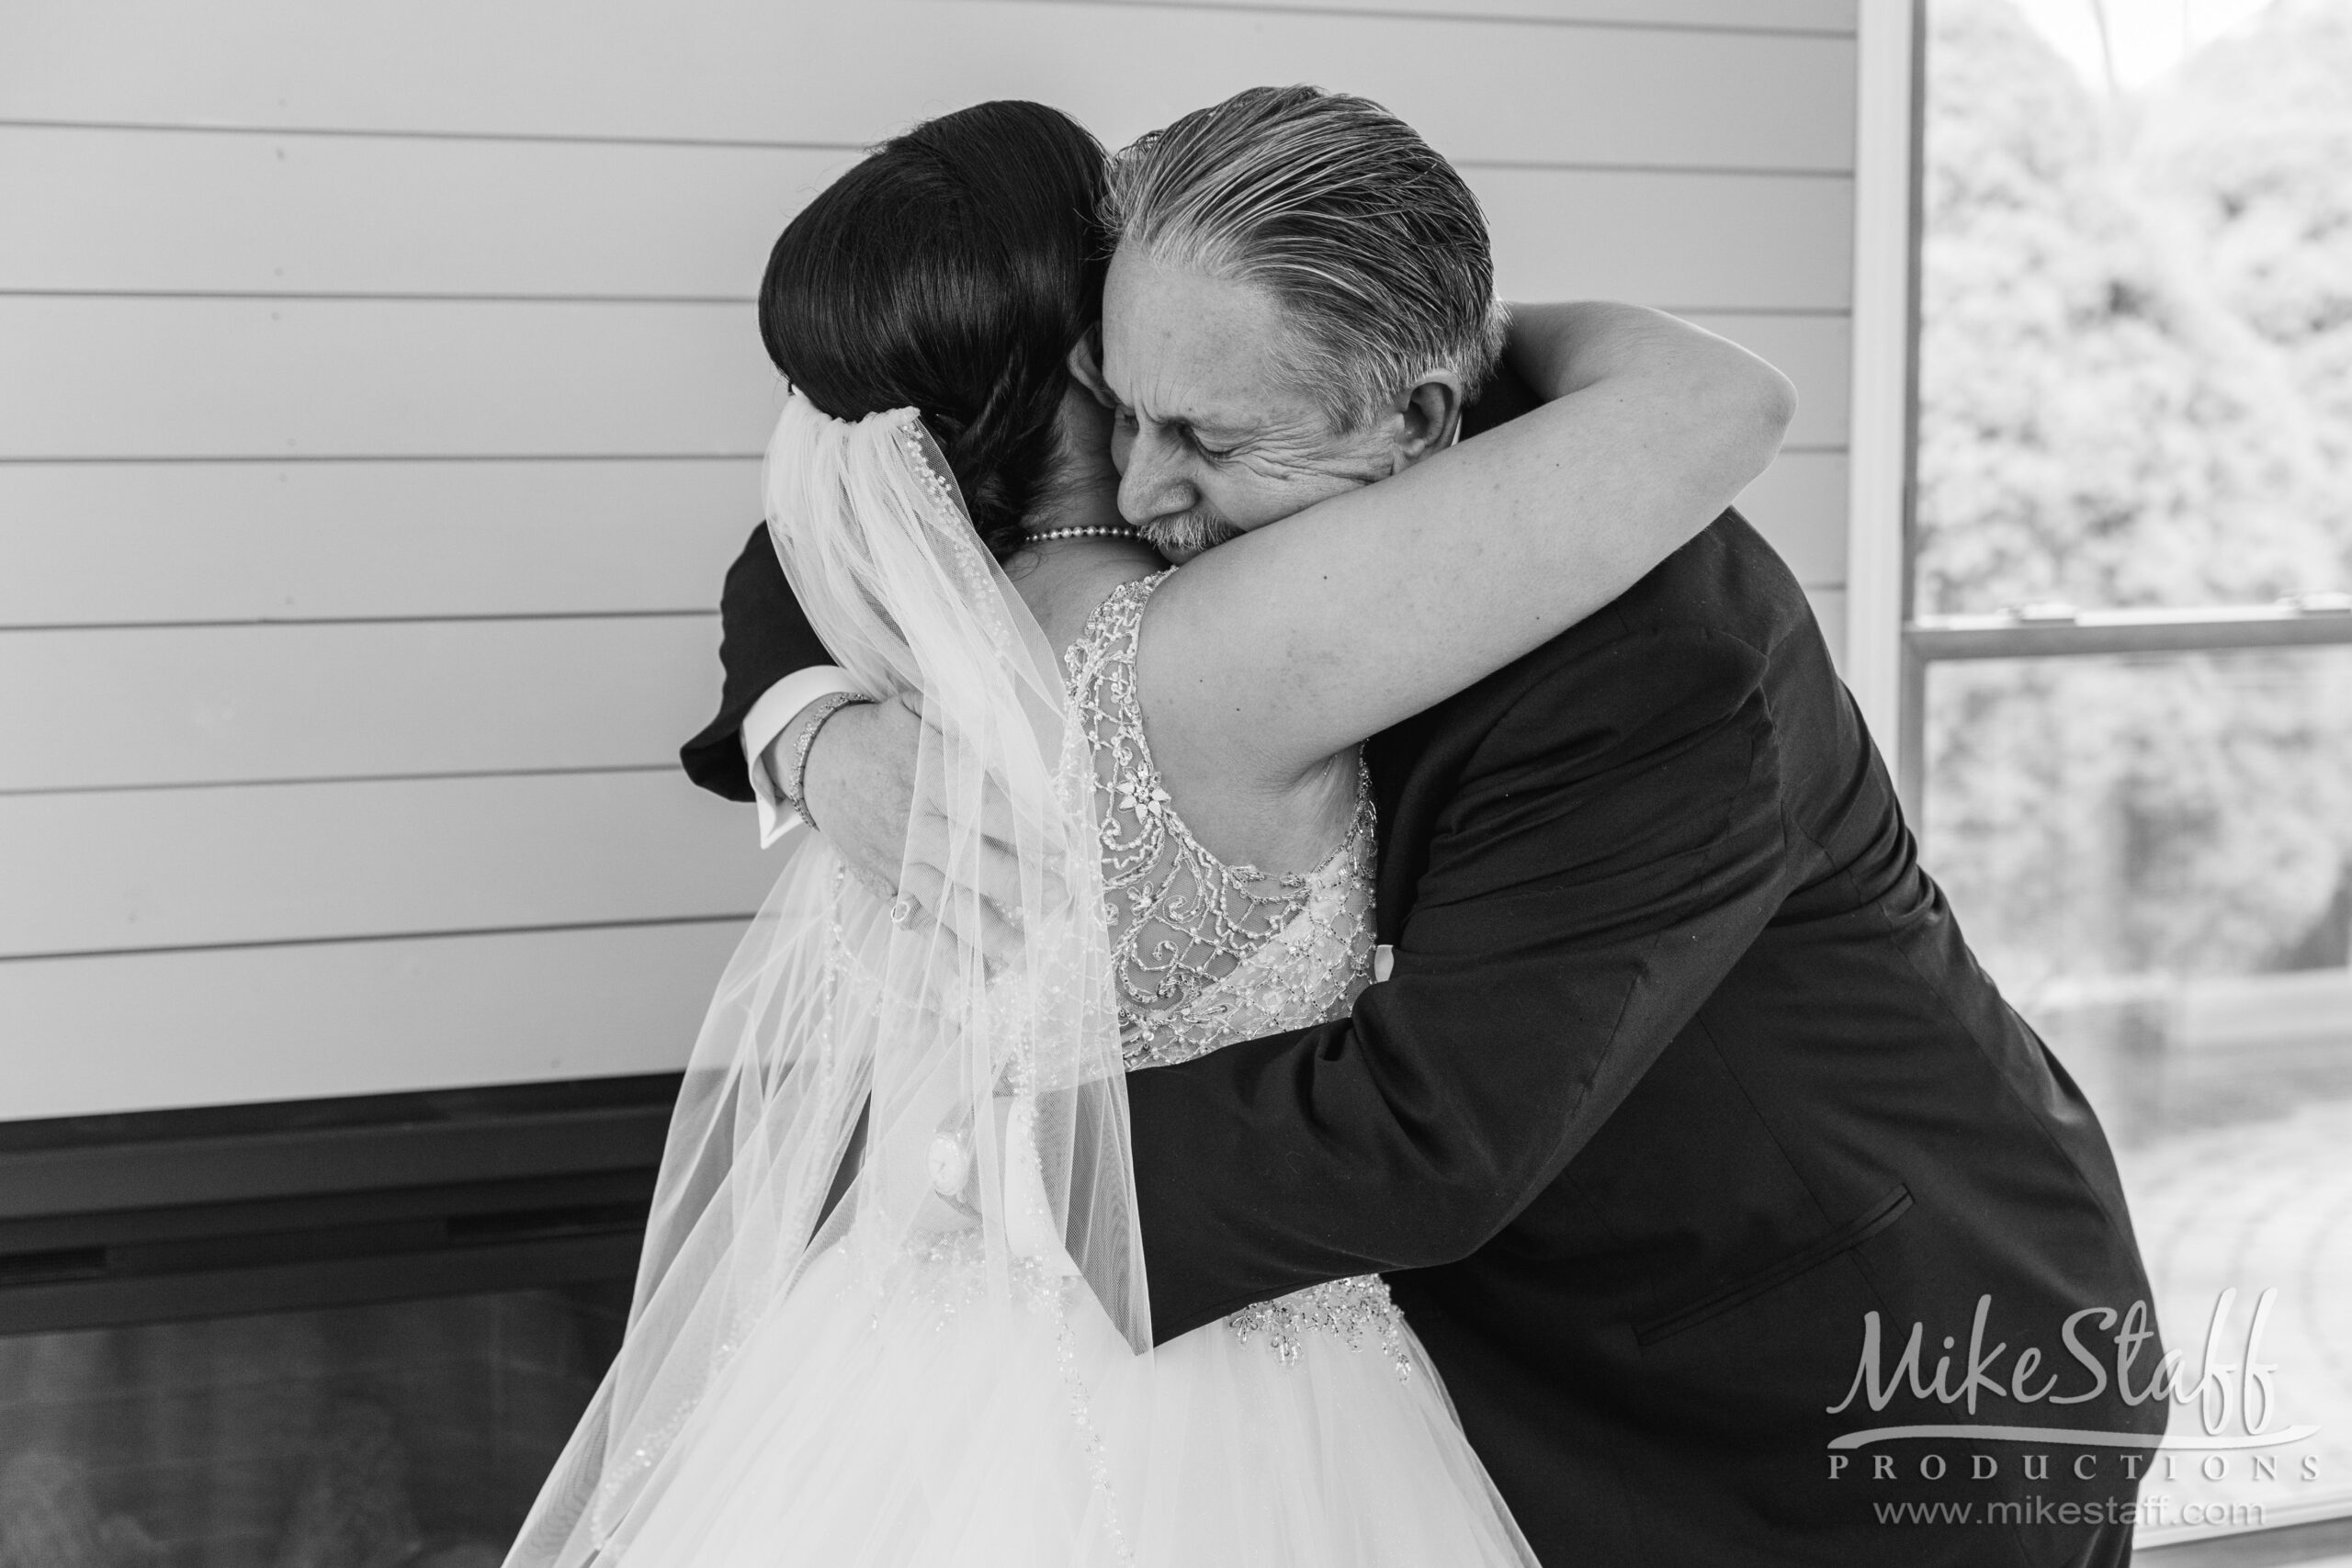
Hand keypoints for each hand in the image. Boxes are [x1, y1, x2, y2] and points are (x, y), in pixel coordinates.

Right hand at [799, 692, 1039, 960]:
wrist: (817, 762)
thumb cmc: (880, 734)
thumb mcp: (916, 710)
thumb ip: (962, 722)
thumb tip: (1008, 734)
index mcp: (928, 778)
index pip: (983, 805)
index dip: (1024, 827)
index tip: (1063, 845)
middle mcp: (916, 826)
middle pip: (970, 861)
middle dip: (1017, 885)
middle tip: (1061, 902)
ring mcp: (901, 863)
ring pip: (946, 903)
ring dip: (985, 935)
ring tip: (1024, 958)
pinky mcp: (889, 887)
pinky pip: (919, 924)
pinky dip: (946, 953)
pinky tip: (978, 978)